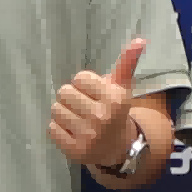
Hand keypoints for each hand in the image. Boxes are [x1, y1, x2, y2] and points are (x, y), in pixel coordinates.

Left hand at [46, 33, 156, 175]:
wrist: (119, 148)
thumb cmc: (116, 111)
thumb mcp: (122, 88)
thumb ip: (126, 63)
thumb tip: (140, 39)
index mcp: (115, 99)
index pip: (79, 77)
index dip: (84, 85)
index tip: (94, 94)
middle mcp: (102, 117)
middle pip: (64, 92)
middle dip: (73, 98)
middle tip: (84, 107)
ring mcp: (88, 136)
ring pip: (55, 109)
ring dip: (64, 113)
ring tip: (78, 119)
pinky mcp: (74, 151)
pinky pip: (51, 128)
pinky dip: (58, 129)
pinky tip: (72, 132)